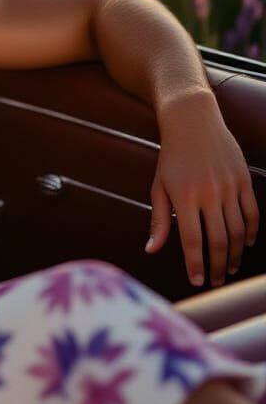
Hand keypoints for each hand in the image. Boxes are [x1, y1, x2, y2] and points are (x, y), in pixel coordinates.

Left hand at [146, 99, 258, 287]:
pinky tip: (246, 244)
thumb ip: (158, 220)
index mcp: (184, 197)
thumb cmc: (171, 158)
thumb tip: (151, 250)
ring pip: (239, 231)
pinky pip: (252, 213)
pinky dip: (252, 232)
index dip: (196, 264)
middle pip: (219, 240)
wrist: (192, 122)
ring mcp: (229, 187)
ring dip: (236, 253)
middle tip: (216, 280)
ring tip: (229, 267)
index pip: (193, 240)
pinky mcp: (244, 180)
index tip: (197, 280)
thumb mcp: (159, 186)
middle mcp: (209, 193)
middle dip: (218, 265)